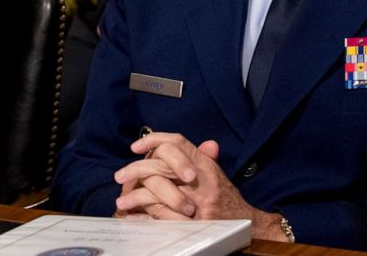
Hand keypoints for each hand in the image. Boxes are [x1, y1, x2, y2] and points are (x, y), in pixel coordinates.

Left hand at [114, 132, 287, 239]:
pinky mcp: (191, 223)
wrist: (247, 226)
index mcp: (205, 165)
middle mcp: (201, 180)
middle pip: (162, 166)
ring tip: (122, 200)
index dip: (155, 140)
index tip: (136, 146)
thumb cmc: (227, 199)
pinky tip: (133, 216)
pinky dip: (144, 216)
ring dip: (136, 196)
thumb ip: (204, 158)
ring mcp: (196, 202)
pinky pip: (161, 217)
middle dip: (136, 170)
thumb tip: (206, 143)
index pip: (178, 143)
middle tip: (119, 175)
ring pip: (158, 193)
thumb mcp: (216, 175)